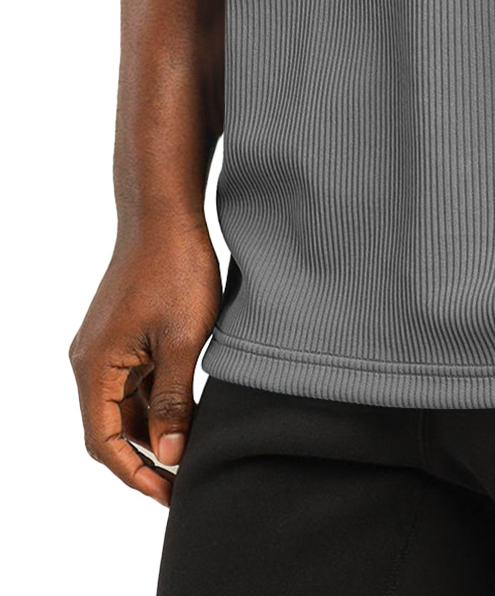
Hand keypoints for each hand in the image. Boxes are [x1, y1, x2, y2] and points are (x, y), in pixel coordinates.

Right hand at [68, 219, 221, 505]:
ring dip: (153, 429)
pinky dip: (156, 400)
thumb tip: (169, 456)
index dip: (135, 475)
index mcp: (95, 367)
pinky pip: (133, 381)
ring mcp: (105, 346)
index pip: (104, 443)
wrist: (165, 212)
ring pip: (124, 405)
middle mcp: (91, 361)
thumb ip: (173, 401)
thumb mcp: (183, 340)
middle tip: (184, 481)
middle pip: (110, 429)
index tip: (170, 494)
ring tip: (192, 448)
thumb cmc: (176, 269)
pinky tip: (189, 409)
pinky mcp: (122, 333)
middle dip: (145, 458)